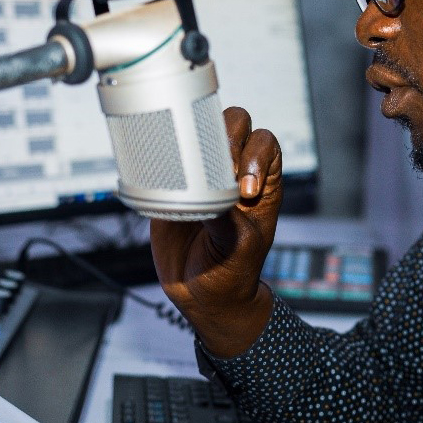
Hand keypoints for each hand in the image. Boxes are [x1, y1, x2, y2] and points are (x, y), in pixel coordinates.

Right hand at [146, 105, 282, 355]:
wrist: (203, 295)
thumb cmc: (233, 272)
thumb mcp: (240, 249)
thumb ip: (228, 220)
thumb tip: (212, 196)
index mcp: (261, 184)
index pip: (265, 144)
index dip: (255, 155)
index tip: (243, 190)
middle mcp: (232, 174)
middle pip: (232, 126)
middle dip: (221, 140)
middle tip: (210, 172)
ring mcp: (201, 179)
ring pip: (198, 135)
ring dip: (190, 143)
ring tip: (184, 173)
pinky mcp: (172, 189)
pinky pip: (166, 161)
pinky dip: (160, 160)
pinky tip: (158, 174)